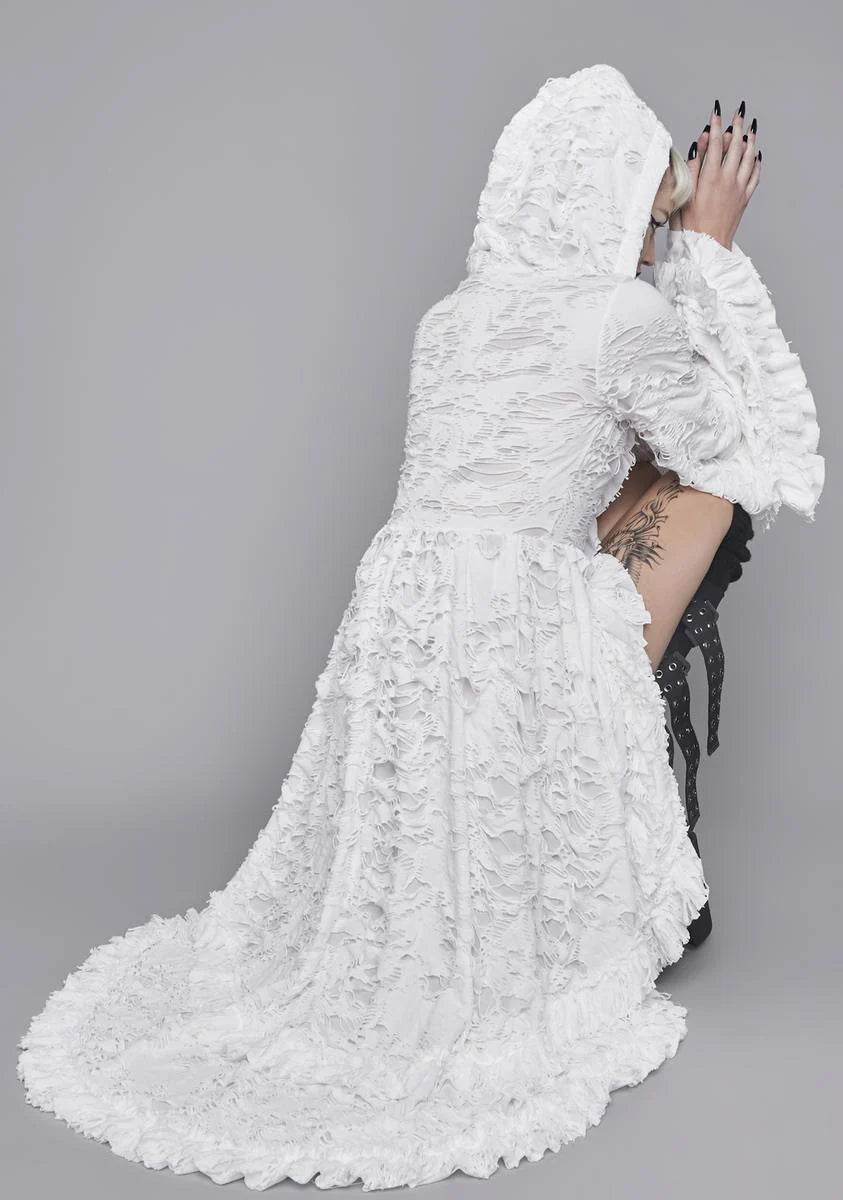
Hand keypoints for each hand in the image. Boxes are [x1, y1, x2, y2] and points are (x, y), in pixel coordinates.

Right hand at [669, 100, 761, 249]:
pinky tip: (756, 155)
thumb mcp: (683, 196)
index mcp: (709, 178)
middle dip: (736, 125)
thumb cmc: (689, 227)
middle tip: (738, 111)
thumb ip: (691, 168)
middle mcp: (728, 180)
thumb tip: (697, 147)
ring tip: (749, 126)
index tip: (715, 112)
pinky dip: (756, 161)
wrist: (708, 249)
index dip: (716, 126)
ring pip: (748, 157)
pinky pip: (755, 174)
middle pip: (736, 145)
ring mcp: (739, 188)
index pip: (715, 144)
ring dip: (749, 139)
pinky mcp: (744, 198)